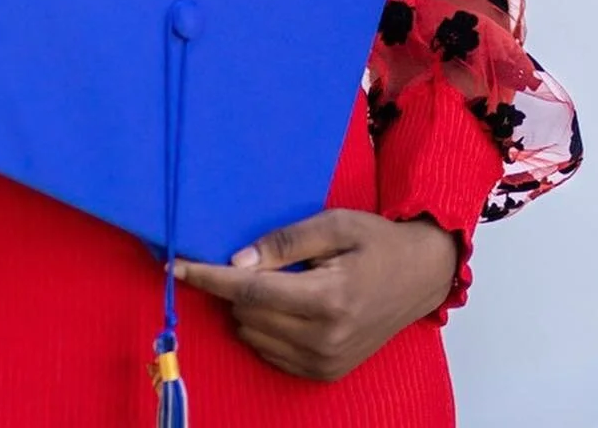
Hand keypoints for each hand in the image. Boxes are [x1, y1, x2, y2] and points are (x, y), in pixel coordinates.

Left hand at [174, 210, 457, 382]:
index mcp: (327, 299)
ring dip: (250, 306)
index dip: (210, 277)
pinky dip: (265, 326)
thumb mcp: (333, 224)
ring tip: (282, 280)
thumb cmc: (376, 242)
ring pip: (253, 334)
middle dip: (236, 284)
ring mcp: (325, 362)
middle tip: (255, 258)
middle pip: (247, 313)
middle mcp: (324, 338)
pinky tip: (288, 303)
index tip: (178, 265)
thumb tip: (237, 261)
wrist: (420, 278)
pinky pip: (270, 351)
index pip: (251, 290)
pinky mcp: (324, 372)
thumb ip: (284, 243)